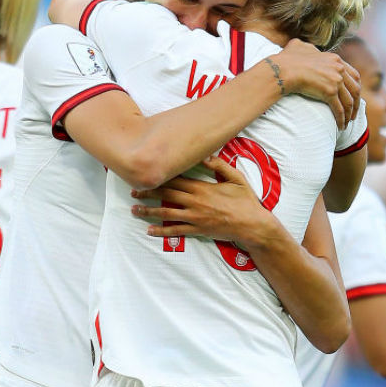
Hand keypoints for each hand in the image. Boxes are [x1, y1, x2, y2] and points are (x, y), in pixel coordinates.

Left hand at [130, 156, 271, 244]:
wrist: (253, 225)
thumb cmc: (245, 201)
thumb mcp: (236, 178)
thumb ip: (220, 166)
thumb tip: (206, 155)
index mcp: (202, 188)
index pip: (175, 180)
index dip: (159, 178)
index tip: (146, 176)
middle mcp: (195, 202)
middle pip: (166, 195)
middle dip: (147, 193)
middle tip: (132, 192)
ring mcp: (195, 217)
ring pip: (166, 213)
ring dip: (149, 211)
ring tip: (135, 210)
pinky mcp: (197, 230)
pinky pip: (175, 231)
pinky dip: (161, 231)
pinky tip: (149, 231)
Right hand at [271, 38, 360, 128]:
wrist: (282, 69)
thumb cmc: (287, 59)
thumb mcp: (299, 47)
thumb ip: (307, 48)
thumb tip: (303, 47)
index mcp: (335, 59)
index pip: (354, 75)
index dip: (355, 87)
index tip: (353, 97)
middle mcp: (339, 69)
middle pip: (355, 89)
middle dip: (356, 103)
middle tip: (353, 114)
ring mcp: (335, 80)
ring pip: (349, 101)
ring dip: (349, 114)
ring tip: (347, 123)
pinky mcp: (329, 92)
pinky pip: (339, 109)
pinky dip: (341, 119)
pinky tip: (340, 126)